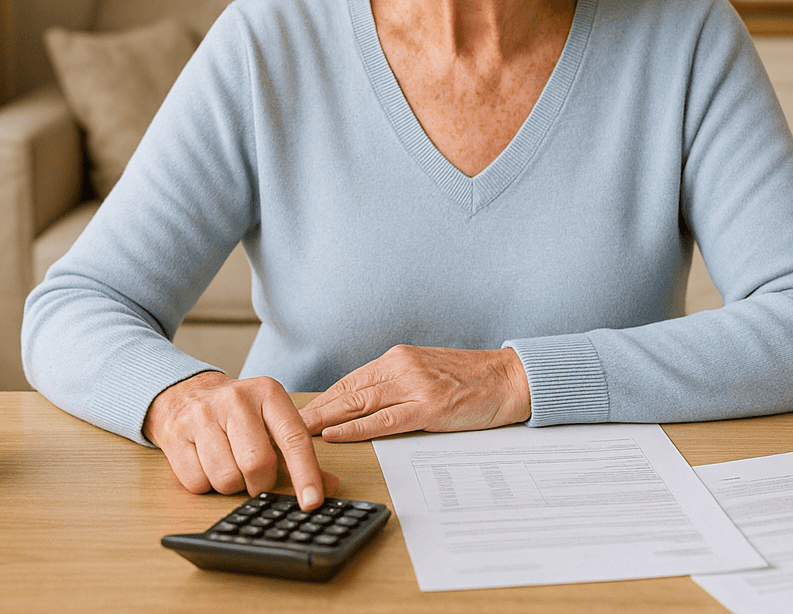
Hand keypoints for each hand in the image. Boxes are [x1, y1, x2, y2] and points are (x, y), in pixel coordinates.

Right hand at [142, 371, 339, 508]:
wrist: (185, 393)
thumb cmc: (237, 413)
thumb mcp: (271, 420)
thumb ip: (299, 453)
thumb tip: (329, 486)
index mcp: (268, 393)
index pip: (294, 438)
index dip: (305, 474)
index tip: (312, 502)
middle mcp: (236, 400)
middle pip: (257, 464)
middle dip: (260, 484)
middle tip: (256, 478)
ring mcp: (202, 416)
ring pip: (226, 478)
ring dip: (232, 486)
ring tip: (230, 466)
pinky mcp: (176, 436)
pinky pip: (197, 483)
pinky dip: (206, 485)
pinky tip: (207, 465)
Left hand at [300, 345, 531, 442]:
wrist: (510, 378)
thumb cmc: (472, 379)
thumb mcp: (429, 372)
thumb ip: (399, 382)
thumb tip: (366, 402)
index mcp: (400, 357)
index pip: (351, 380)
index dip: (323, 398)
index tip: (301, 411)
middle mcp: (402, 367)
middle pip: (348, 391)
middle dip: (315, 409)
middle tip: (282, 423)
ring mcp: (415, 386)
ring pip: (359, 404)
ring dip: (325, 419)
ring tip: (298, 431)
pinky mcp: (430, 408)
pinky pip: (384, 420)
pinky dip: (356, 429)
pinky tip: (335, 435)